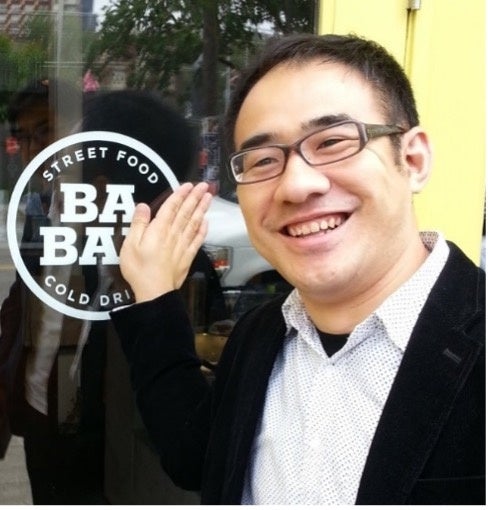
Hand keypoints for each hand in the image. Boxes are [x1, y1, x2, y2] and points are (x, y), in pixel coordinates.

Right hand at [119, 182, 212, 302]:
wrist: (155, 291)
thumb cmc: (139, 269)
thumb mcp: (130, 245)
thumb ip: (138, 224)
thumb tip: (144, 206)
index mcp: (159, 230)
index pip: (172, 207)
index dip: (180, 194)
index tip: (188, 185)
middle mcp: (173, 235)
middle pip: (186, 212)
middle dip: (195, 197)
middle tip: (205, 185)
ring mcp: (182, 246)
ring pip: (194, 223)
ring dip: (202, 209)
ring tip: (209, 198)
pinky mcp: (187, 257)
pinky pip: (197, 240)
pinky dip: (202, 230)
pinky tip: (206, 222)